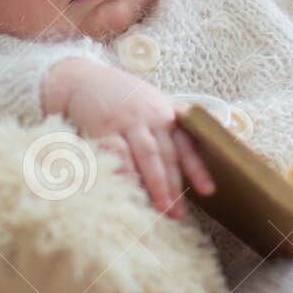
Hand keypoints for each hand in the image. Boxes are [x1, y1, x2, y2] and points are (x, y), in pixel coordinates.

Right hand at [41, 57, 214, 219]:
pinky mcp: (104, 126)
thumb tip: (183, 166)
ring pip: (147, 155)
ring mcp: (128, 121)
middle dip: (174, 186)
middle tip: (178, 213)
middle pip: (167, 155)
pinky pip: (117, 151)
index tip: (209, 191)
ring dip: (155, 183)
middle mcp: (151, 118)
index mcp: (165, 116)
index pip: (186, 144)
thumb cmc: (121, 99)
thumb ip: (166, 128)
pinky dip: (125, 170)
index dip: (197, 169)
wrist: (83, 79)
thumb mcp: (149, 105)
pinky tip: (129, 188)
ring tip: (162, 208)